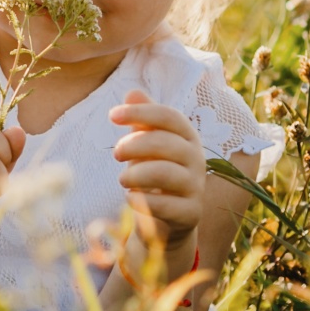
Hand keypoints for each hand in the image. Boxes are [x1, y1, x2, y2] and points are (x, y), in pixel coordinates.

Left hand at [109, 90, 205, 247]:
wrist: (167, 218)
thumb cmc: (155, 171)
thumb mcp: (147, 143)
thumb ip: (142, 119)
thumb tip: (132, 92)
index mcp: (187, 136)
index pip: (169, 116)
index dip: (141, 111)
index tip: (112, 115)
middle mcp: (197, 159)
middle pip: (165, 142)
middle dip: (133, 145)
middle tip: (116, 154)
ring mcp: (196, 187)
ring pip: (164, 173)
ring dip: (134, 174)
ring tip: (123, 179)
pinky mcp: (190, 213)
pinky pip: (164, 205)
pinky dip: (141, 200)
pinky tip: (130, 198)